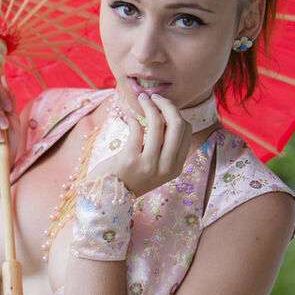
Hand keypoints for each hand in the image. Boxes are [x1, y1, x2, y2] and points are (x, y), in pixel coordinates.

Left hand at [87, 73, 192, 197]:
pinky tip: (127, 117)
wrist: (108, 198)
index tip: (164, 105)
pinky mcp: (130, 160)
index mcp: (176, 167)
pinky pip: (137, 129)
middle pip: (177, 124)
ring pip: (158, 123)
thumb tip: (166, 113)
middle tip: (154, 96)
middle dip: (166, 104)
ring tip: (142, 99)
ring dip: (149, 105)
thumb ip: (164, 147)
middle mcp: (166, 167)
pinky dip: (132, 119)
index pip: (186, 132)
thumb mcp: (155, 166)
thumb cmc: (130, 177)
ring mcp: (149, 164)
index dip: (176, 113)